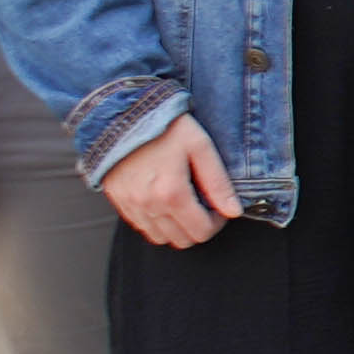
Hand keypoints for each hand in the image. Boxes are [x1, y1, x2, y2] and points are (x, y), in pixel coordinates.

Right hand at [96, 117, 237, 249]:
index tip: (218, 204)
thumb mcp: (199, 147)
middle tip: (204, 203)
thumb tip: (234, 211)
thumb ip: (218, 183)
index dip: (217, 222)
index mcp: (171, 193)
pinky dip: (157, 222)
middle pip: (182, 240)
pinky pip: (142, 227)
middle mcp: (148, 205)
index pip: (202, 232)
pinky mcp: (118, 201)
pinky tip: (164, 200)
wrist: (122, 113)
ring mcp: (130, 205)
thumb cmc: (164, 126)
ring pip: (161, 238)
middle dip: (199, 226)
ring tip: (185, 201)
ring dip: (178, 227)